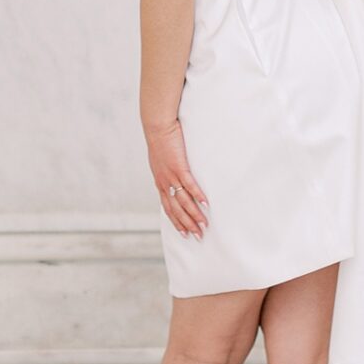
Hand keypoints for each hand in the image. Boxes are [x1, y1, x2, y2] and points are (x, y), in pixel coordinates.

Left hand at [146, 120, 207, 237]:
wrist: (157, 127)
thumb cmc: (161, 142)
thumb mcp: (161, 162)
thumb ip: (167, 173)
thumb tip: (174, 179)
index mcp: (160, 183)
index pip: (168, 208)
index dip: (176, 222)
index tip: (184, 233)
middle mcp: (164, 183)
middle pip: (176, 210)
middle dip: (187, 224)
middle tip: (198, 236)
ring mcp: (171, 176)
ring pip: (183, 201)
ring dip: (194, 215)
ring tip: (204, 225)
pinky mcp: (179, 167)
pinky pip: (190, 185)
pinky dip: (198, 196)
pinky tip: (206, 204)